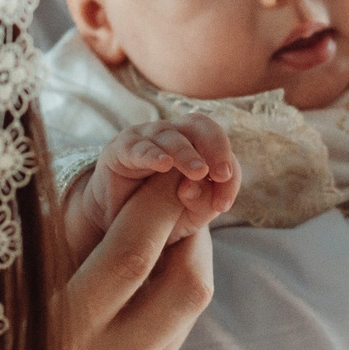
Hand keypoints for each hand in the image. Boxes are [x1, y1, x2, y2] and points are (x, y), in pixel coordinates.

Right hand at [0, 176, 214, 349]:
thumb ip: (12, 300)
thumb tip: (35, 236)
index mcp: (60, 341)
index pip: (130, 253)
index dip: (153, 203)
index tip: (157, 167)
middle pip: (184, 282)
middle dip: (191, 230)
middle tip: (179, 194)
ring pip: (181, 318)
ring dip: (183, 269)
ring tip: (165, 237)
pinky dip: (156, 316)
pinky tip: (130, 305)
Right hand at [61, 115, 237, 265]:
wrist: (118, 223)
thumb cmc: (160, 212)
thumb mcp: (190, 215)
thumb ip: (202, 202)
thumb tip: (195, 185)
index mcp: (198, 147)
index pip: (221, 150)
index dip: (230, 175)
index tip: (224, 204)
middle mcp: (174, 136)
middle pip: (200, 126)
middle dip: (217, 149)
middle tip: (222, 175)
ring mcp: (147, 138)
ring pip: (171, 136)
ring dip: (186, 154)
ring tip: (198, 173)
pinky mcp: (121, 148)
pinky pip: (137, 146)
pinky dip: (152, 154)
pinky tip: (163, 164)